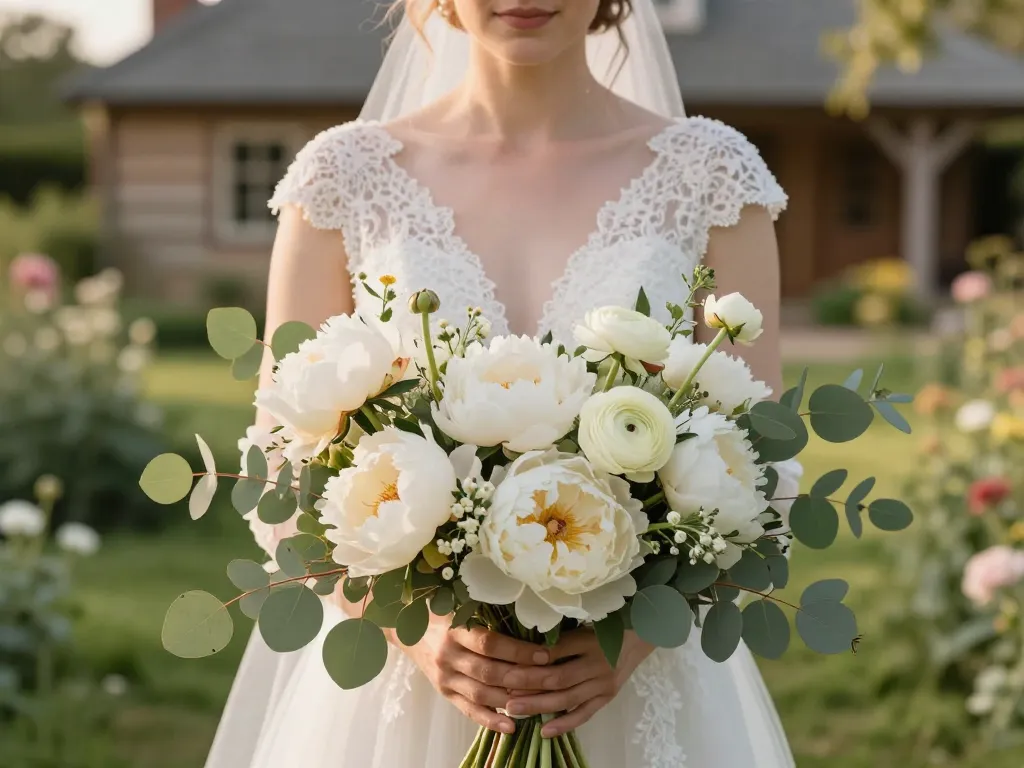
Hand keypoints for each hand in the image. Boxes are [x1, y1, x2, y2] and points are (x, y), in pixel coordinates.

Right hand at [400, 614, 551, 733]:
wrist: (408, 631)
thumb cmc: (443, 614)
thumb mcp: (461, 608)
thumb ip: (488, 616)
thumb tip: (530, 622)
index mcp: (455, 630)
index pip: (490, 643)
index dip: (518, 650)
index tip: (545, 654)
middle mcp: (448, 656)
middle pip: (489, 672)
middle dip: (523, 678)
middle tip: (551, 680)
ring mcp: (445, 677)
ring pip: (482, 694)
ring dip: (512, 701)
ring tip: (539, 703)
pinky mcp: (445, 693)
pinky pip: (469, 710)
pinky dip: (491, 720)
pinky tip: (512, 726)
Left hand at [502, 629, 654, 737]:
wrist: (639, 636)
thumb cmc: (605, 625)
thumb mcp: (583, 621)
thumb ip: (559, 635)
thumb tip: (525, 646)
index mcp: (589, 639)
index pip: (556, 650)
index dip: (532, 659)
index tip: (508, 664)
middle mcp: (597, 663)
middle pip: (559, 677)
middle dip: (529, 684)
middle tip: (504, 688)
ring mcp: (604, 683)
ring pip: (568, 698)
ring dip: (539, 705)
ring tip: (513, 708)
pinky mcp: (607, 698)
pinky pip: (584, 714)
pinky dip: (564, 724)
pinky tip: (544, 731)